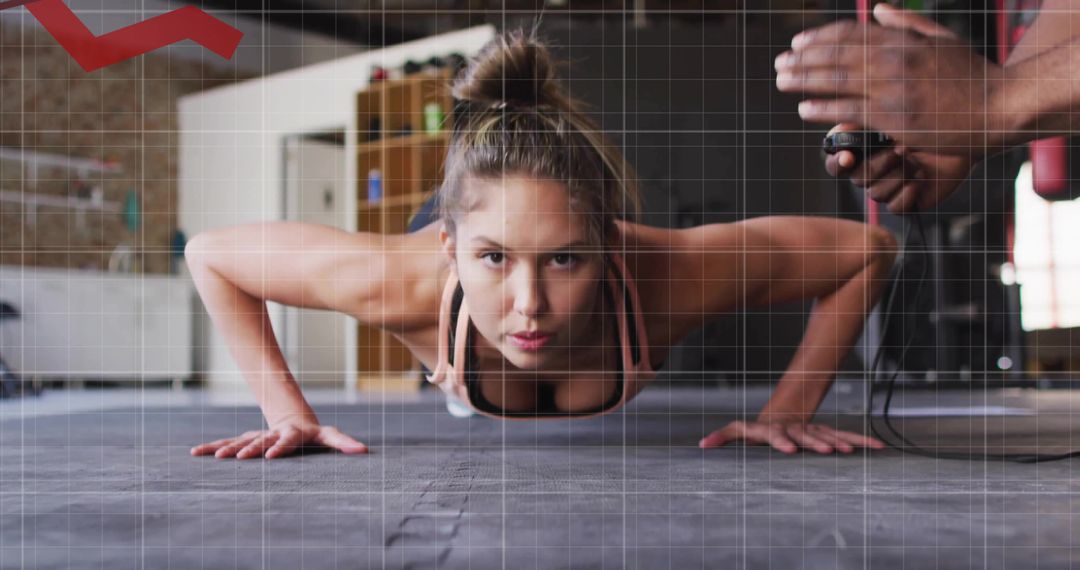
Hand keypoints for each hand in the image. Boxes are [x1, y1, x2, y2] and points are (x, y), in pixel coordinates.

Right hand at [191, 420, 367, 459]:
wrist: (293, 417)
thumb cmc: (313, 432)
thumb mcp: (329, 436)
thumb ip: (344, 442)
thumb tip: (364, 450)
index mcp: (291, 434)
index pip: (286, 440)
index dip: (280, 447)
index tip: (271, 456)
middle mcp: (271, 434)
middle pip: (261, 441)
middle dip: (251, 448)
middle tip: (239, 457)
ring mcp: (257, 436)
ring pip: (241, 441)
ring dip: (228, 448)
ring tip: (216, 457)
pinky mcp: (245, 440)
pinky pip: (227, 443)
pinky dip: (212, 447)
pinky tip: (196, 453)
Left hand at [699, 419, 884, 454]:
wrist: (783, 413)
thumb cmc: (759, 429)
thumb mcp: (741, 430)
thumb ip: (724, 436)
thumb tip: (701, 445)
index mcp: (774, 430)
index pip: (775, 434)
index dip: (781, 441)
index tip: (789, 450)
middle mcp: (795, 429)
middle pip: (804, 435)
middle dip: (814, 442)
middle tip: (826, 450)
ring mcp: (813, 430)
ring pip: (827, 434)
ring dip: (839, 442)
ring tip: (849, 451)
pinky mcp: (827, 433)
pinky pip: (846, 436)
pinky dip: (861, 441)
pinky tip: (878, 447)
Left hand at [777, 4, 1007, 156]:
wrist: (997, 106)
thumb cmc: (970, 74)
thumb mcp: (942, 38)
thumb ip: (907, 23)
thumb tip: (877, 8)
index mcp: (903, 40)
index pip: (850, 34)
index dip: (818, 37)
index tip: (797, 42)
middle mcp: (894, 60)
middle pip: (836, 55)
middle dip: (803, 58)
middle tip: (780, 62)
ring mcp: (892, 88)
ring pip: (836, 81)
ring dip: (803, 79)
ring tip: (781, 80)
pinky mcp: (892, 116)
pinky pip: (848, 110)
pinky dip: (822, 107)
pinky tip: (803, 107)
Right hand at [825, 124, 974, 212]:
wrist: (966, 133)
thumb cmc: (931, 119)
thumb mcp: (893, 115)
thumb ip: (863, 120)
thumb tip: (838, 129)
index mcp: (866, 151)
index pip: (837, 164)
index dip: (838, 163)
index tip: (848, 157)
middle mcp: (875, 170)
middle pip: (857, 179)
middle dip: (879, 165)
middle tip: (900, 150)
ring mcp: (891, 187)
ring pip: (875, 194)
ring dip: (897, 176)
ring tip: (916, 162)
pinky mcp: (909, 201)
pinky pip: (895, 207)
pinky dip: (908, 193)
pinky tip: (921, 179)